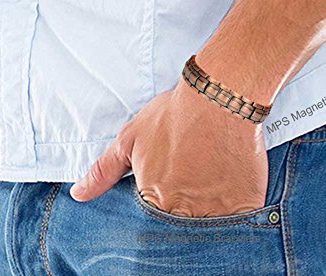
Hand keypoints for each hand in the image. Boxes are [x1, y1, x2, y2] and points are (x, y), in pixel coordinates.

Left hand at [69, 78, 268, 216]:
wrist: (219, 97)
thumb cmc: (175, 115)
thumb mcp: (131, 138)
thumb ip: (104, 171)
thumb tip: (79, 194)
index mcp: (154, 201)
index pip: (151, 225)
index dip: (161, 205)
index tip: (170, 190)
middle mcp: (184, 213)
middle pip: (182, 228)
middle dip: (184, 211)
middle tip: (193, 182)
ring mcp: (217, 212)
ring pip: (211, 228)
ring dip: (209, 212)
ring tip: (212, 182)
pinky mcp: (246, 204)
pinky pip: (241, 222)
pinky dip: (237, 213)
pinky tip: (232, 186)